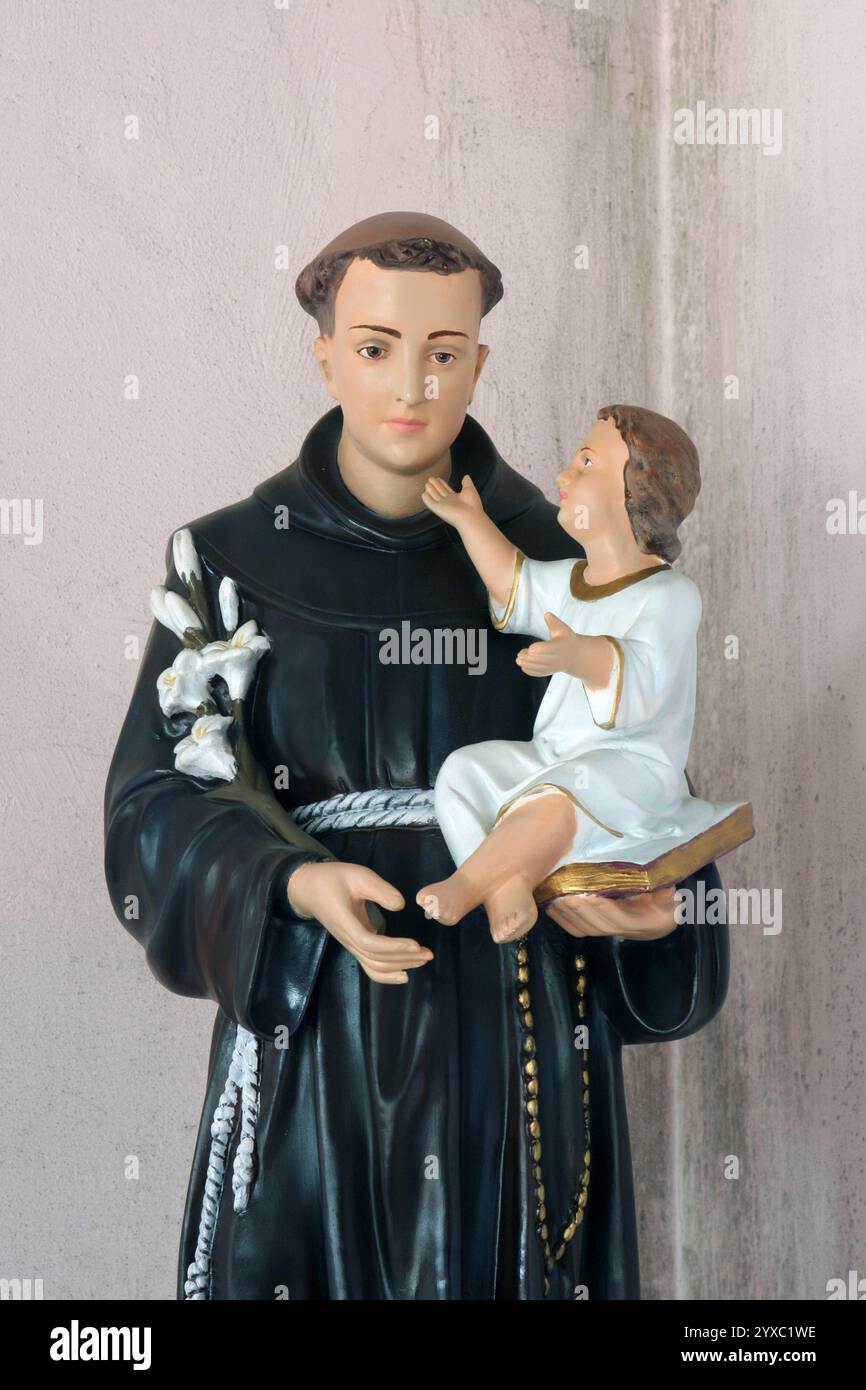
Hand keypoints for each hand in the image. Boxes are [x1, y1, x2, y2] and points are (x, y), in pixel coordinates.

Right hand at [287, 861, 433, 983]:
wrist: (309, 889)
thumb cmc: (333, 878)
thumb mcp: (358, 875)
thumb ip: (380, 889)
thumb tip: (400, 905)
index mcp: (346, 921)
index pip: (369, 942)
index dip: (393, 946)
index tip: (415, 944)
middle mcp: (347, 938)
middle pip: (375, 959)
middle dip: (403, 958)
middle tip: (428, 953)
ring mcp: (350, 944)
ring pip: (373, 966)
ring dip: (399, 966)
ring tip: (422, 960)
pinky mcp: (354, 945)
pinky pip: (369, 966)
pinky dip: (387, 974)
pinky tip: (404, 974)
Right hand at [421, 473, 483, 527]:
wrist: (470, 515)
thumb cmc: (472, 504)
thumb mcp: (470, 489)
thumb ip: (467, 483)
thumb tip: (466, 476)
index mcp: (456, 498)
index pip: (447, 490)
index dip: (442, 484)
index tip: (438, 478)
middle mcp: (449, 502)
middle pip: (440, 492)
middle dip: (435, 485)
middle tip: (430, 478)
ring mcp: (443, 506)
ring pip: (435, 496)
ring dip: (431, 490)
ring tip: (426, 483)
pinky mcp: (438, 509)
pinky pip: (431, 503)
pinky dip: (427, 499)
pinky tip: (423, 493)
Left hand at [515, 612, 579, 676]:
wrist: (574, 655)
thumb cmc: (566, 639)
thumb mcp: (563, 628)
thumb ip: (553, 621)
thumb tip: (546, 614)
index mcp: (559, 646)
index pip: (546, 649)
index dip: (536, 649)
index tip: (530, 648)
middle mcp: (557, 658)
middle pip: (539, 659)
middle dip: (527, 657)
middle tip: (520, 654)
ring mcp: (553, 666)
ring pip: (537, 667)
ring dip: (526, 664)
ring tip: (519, 659)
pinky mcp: (549, 671)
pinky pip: (538, 673)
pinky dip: (529, 670)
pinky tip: (523, 665)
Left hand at [544, 884, 678, 939]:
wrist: (663, 918)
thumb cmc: (668, 902)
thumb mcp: (674, 897)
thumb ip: (668, 892)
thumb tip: (665, 883)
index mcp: (646, 922)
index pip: (621, 919)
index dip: (605, 909)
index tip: (590, 895)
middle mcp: (626, 932)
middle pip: (599, 926)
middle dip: (581, 910)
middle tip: (564, 893)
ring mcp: (611, 933)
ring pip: (586, 929)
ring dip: (568, 914)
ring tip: (555, 896)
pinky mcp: (599, 930)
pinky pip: (578, 930)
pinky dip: (563, 919)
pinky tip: (551, 904)